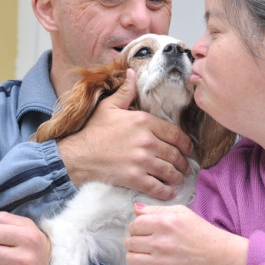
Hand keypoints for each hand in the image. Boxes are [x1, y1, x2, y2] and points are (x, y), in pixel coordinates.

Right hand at [57, 69, 192, 200]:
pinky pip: (158, 187)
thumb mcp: (109, 107)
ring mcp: (142, 161)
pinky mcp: (135, 178)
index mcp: (143, 121)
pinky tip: (170, 192)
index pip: (175, 133)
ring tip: (178, 179)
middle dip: (182, 163)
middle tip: (184, 167)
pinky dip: (167, 191)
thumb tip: (133, 72)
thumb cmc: (93, 131)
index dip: (185, 143)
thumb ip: (125, 91)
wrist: (77, 156)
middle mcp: (146, 141)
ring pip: (170, 171)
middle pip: (175, 154)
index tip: (188, 149)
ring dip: (177, 177)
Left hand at [125, 204, 250, 264]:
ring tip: (144, 255)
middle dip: (134, 241)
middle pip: (130, 242)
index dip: (136, 227)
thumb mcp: (182, 213)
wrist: (219, 257)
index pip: (134, 224)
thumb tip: (135, 208)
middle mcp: (160, 243)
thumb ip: (156, 209)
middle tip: (145, 243)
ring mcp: (161, 263)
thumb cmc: (202, 232)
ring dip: (134, 256)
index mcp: (164, 223)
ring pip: (131, 259)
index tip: (143, 231)